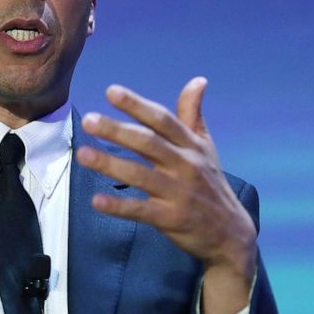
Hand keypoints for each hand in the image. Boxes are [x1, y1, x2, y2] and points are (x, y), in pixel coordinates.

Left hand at [75, 78, 256, 313]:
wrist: (231, 233)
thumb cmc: (210, 185)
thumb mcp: (205, 149)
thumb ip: (193, 116)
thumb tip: (198, 80)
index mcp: (191, 146)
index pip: (162, 120)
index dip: (137, 105)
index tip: (111, 92)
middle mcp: (186, 166)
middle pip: (148, 143)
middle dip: (117, 130)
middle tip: (88, 120)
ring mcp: (179, 193)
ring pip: (140, 175)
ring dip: (110, 164)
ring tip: (82, 154)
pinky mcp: (172, 219)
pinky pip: (141, 210)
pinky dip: (119, 206)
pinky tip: (97, 200)